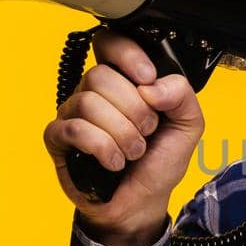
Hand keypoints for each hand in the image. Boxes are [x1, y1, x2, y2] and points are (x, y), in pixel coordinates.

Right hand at [42, 29, 204, 245]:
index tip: (147, 78)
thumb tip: (153, 85)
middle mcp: (94, 92)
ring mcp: (73, 113)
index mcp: (123, 81)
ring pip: (89, 103)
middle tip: (146, 131)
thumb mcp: (187, 126)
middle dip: (134, 109)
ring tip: (133, 152)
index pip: (110, 43)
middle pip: (100, 76)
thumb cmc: (158, 163)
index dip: (127, 55)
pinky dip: (103, 147)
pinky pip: (74, 129)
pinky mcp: (59, 138)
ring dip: (122, 133)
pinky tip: (114, 162)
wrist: (142, 203)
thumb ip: (182, 95)